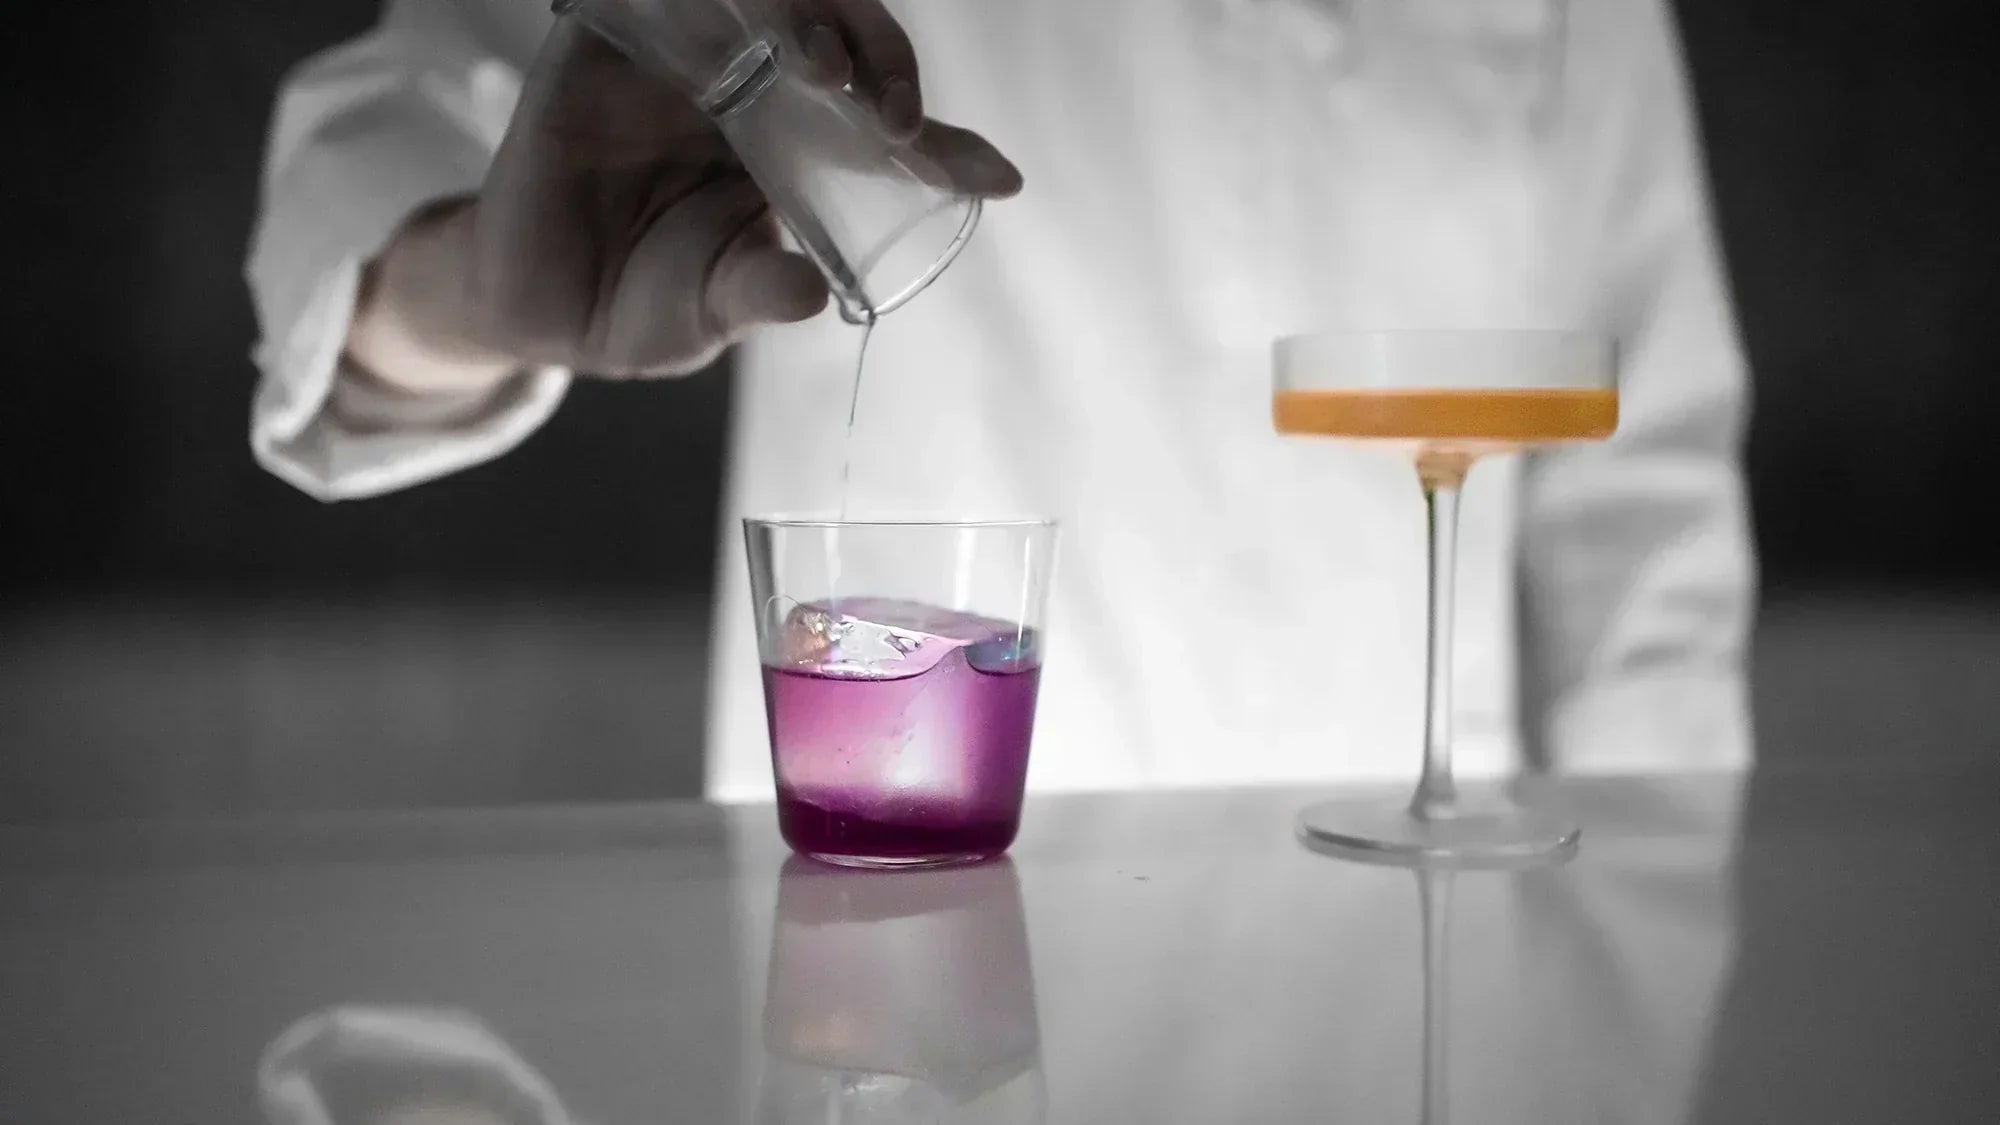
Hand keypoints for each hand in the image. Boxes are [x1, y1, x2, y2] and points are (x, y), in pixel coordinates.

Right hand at [349, 0, 1021, 393]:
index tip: (997, 179)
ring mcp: (681, 58)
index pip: (884, 128)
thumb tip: (811, 295)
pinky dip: (698, 2)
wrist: (534, 311)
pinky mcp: (606, 40)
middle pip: (837, 35)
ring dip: (804, 18)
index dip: (944, 146)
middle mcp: (751, 89)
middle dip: (880, 57)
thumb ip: (760, 292)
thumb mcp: (711, 311)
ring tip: (827, 73)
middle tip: (896, 115)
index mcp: (797, 149)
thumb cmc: (641, 308)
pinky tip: (729, 25)